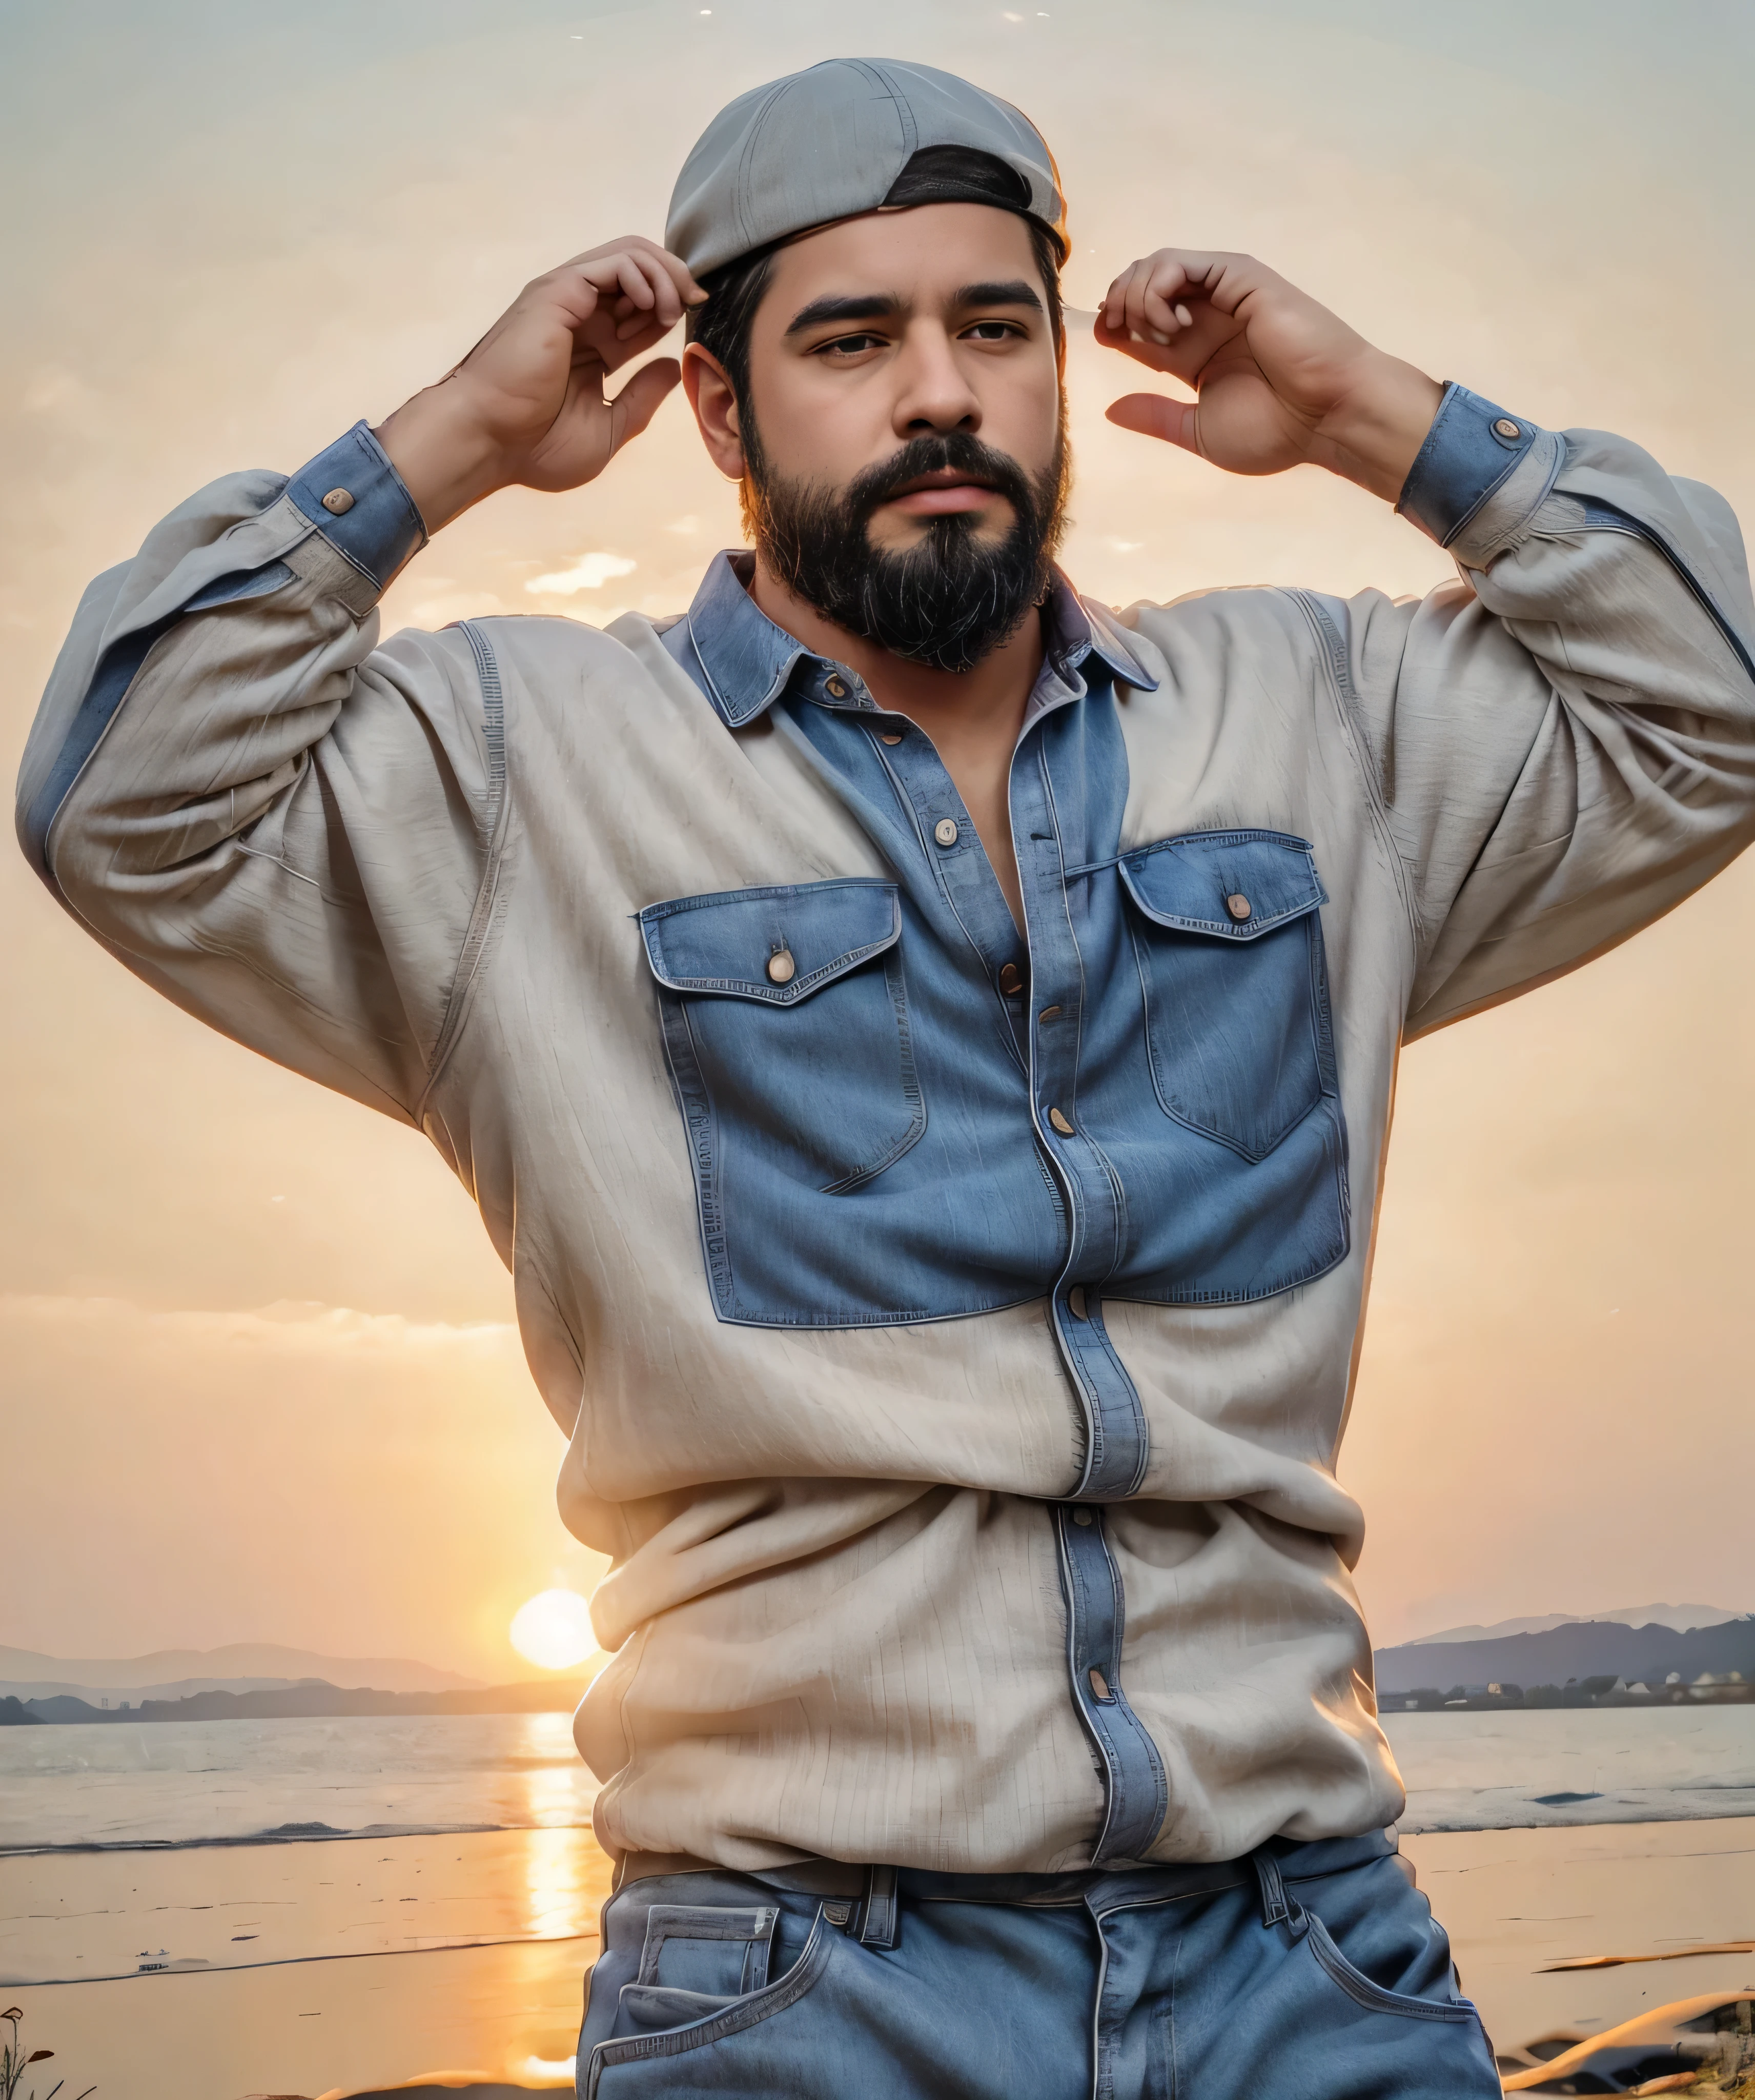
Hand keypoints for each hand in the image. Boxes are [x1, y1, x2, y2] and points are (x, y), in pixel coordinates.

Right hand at [376, 236, 705, 530]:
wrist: (489, 443)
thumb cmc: (535, 447)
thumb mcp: (608, 429)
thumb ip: (641, 398)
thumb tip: (672, 367)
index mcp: (593, 346)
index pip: (642, 309)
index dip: (675, 305)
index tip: (701, 315)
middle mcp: (581, 317)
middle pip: (639, 271)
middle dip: (677, 278)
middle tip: (697, 300)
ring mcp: (568, 300)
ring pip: (629, 254)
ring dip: (665, 271)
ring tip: (676, 305)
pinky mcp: (559, 291)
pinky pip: (614, 262)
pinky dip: (643, 274)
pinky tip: (653, 305)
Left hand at [1095, 250, 1442, 503]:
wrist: (1327, 415)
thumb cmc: (1277, 430)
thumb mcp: (1198, 432)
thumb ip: (1155, 417)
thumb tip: (1110, 410)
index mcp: (1195, 352)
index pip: (1138, 322)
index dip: (1112, 322)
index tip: (1105, 338)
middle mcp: (1206, 318)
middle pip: (1139, 285)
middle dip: (1119, 303)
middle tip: (1126, 333)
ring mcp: (1222, 294)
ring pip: (1154, 266)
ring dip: (1137, 296)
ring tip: (1159, 333)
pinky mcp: (1237, 277)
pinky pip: (1178, 262)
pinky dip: (1159, 288)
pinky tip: (1174, 324)